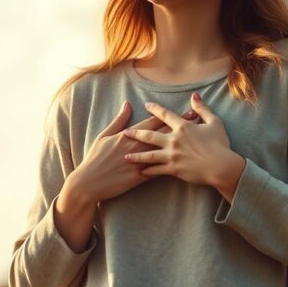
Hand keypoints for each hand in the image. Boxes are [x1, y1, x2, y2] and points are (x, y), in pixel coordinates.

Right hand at [69, 101, 200, 203]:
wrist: (89, 182)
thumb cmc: (95, 158)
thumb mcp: (104, 136)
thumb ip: (119, 120)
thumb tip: (128, 104)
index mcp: (128, 135)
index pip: (153, 122)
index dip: (171, 115)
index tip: (186, 110)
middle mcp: (135, 146)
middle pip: (163, 134)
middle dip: (181, 127)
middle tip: (199, 121)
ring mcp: (138, 162)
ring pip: (164, 152)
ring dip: (180, 147)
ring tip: (197, 143)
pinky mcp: (139, 177)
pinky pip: (158, 172)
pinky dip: (171, 168)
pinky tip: (185, 167)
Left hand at [122, 92, 232, 186]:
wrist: (221, 166)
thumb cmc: (220, 144)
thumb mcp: (214, 122)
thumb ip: (202, 109)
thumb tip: (194, 96)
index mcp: (183, 127)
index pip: (165, 115)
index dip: (155, 109)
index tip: (146, 105)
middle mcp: (174, 140)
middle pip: (150, 135)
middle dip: (136, 134)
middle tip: (125, 133)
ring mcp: (172, 155)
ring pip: (149, 155)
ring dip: (136, 156)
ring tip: (126, 156)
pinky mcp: (174, 169)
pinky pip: (157, 170)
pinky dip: (148, 171)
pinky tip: (140, 171)